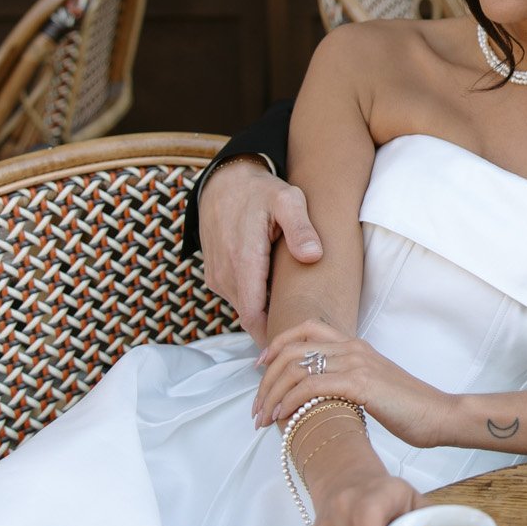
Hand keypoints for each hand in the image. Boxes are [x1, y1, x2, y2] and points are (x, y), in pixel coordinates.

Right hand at [199, 158, 322, 343]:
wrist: (224, 182)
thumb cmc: (260, 192)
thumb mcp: (287, 199)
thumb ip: (300, 227)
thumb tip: (312, 255)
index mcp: (243, 260)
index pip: (254, 316)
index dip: (273, 334)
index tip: (299, 343)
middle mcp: (224, 273)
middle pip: (250, 317)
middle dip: (275, 327)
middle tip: (306, 334)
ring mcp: (217, 276)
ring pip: (243, 310)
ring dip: (265, 315)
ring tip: (296, 315)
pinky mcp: (215, 276)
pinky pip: (237, 299)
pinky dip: (255, 302)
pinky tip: (278, 297)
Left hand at [256, 319, 452, 450]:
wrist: (439, 415)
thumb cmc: (408, 408)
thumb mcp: (372, 386)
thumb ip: (347, 381)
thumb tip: (315, 396)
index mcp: (355, 344)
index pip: (305, 330)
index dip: (276, 345)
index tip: (260, 369)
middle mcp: (352, 347)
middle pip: (291, 350)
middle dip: (265, 380)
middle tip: (256, 408)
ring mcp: (356, 363)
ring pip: (295, 368)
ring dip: (271, 395)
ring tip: (263, 419)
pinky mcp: (360, 383)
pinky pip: (310, 386)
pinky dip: (289, 402)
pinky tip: (283, 419)